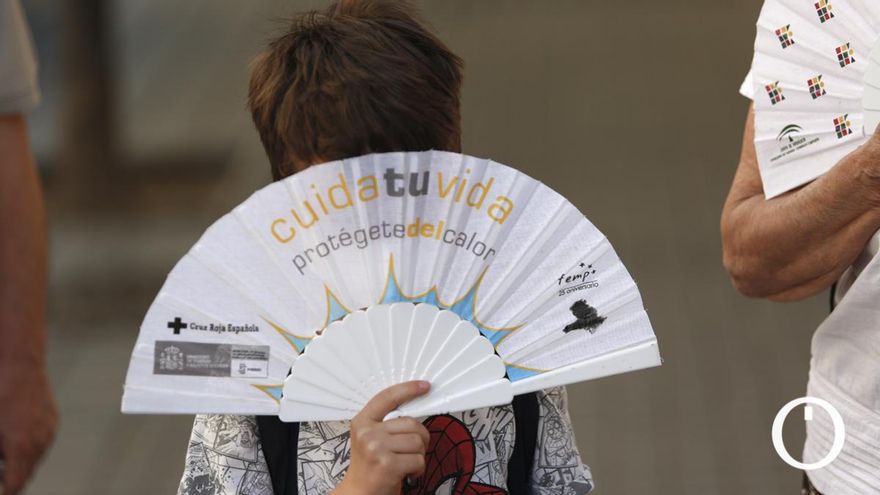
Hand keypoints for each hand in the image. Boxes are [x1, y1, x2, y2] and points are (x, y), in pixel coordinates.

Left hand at [0, 365, 56, 494]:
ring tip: (7, 462)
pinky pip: (42, 443)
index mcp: (20, 446)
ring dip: (22, 463)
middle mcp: (39, 441)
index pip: (15, 484)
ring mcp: (48, 431)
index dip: (8, 492)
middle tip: (4, 480)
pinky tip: (17, 440)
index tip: (4, 492)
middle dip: (14, 480)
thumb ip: (0, 453)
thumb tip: (3, 470)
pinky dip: (30, 448)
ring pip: (36, 459)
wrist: (19, 367)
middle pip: (27, 474)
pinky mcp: (52, 422)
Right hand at [333, 381, 430, 494]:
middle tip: (411, 451)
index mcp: (362, 422)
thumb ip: (387, 424)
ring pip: (418, 441)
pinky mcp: (388, 464)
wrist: (359, 494)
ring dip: (419, 455)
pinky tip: (407, 473)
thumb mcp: (370, 439)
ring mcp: (376, 448)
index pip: (387, 398)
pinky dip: (419, 469)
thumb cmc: (370, 468)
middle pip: (411, 423)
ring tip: (406, 463)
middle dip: (420, 438)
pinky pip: (419, 459)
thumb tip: (415, 413)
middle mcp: (367, 432)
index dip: (408, 389)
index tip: (424, 386)